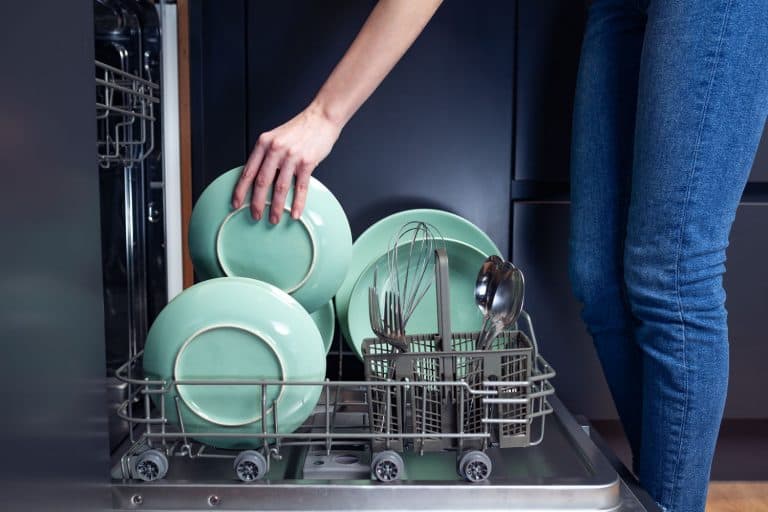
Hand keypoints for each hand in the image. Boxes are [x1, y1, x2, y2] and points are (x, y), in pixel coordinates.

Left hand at [232, 103, 341, 222]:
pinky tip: (294, 213)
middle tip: (255, 216)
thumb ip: (267, 155)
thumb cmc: (300, 129)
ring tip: (274, 219)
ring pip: (280, 188)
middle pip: (262, 182)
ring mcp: (291, 156)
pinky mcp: (307, 162)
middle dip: (257, 203)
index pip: (248, 171)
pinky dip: (297, 203)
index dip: (241, 190)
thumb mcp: (276, 137)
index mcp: (264, 143)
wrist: (321, 117)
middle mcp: (275, 149)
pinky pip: (300, 187)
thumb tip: (260, 177)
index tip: (236, 203)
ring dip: (276, 207)